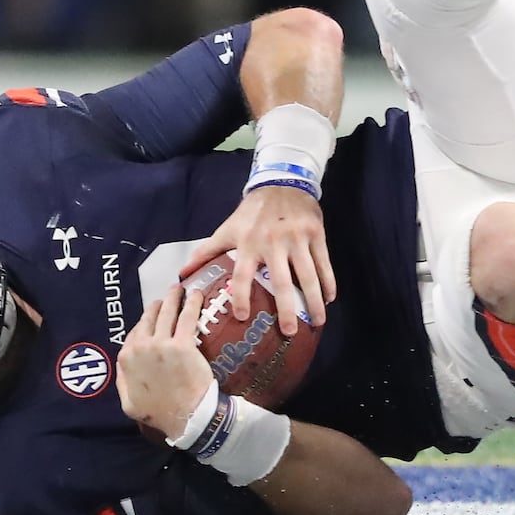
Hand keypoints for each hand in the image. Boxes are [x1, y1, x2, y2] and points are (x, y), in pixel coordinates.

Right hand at [117, 288, 215, 441]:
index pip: (135, 332)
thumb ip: (122, 380)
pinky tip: (196, 294)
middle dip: (159, 304)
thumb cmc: (158, 412)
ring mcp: (161, 344)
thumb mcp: (128, 401)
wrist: (184, 416)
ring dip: (174, 297)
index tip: (153, 315)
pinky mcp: (183, 344)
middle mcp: (141, 347)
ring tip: (180, 289)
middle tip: (169, 295)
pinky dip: (192, 303)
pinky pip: (187, 317)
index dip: (145, 322)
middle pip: (150, 318)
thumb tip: (123, 363)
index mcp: (127, 359)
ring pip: (167, 313)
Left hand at [179, 185, 334, 334]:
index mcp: (248, 244)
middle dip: (286, 309)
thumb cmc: (252, 211)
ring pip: (308, 275)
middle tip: (289, 332)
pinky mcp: (316, 234)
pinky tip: (330, 298)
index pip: (242, 275)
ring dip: (314, 301)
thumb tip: (183, 273)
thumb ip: (207, 251)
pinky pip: (324, 262)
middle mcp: (273, 243)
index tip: (243, 317)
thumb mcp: (228, 228)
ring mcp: (297, 239)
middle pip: (281, 282)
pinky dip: (328, 281)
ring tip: (318, 322)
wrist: (282, 182)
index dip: (240, 297)